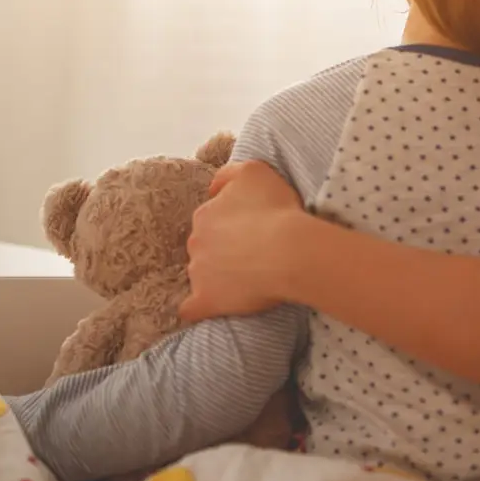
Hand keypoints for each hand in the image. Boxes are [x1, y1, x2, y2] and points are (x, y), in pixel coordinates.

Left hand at [180, 161, 307, 321]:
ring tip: (245, 281)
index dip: (231, 227)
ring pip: (200, 274)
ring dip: (215, 277)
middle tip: (251, 255)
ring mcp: (198, 272)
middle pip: (204, 247)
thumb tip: (213, 188)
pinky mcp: (206, 300)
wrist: (289, 250)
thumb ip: (228, 174)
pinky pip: (191, 309)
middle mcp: (196, 242)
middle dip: (221, 251)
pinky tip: (205, 309)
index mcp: (205, 214)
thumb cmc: (276, 209)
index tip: (251, 232)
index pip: (210, 220)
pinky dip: (196, 309)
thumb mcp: (254, 171)